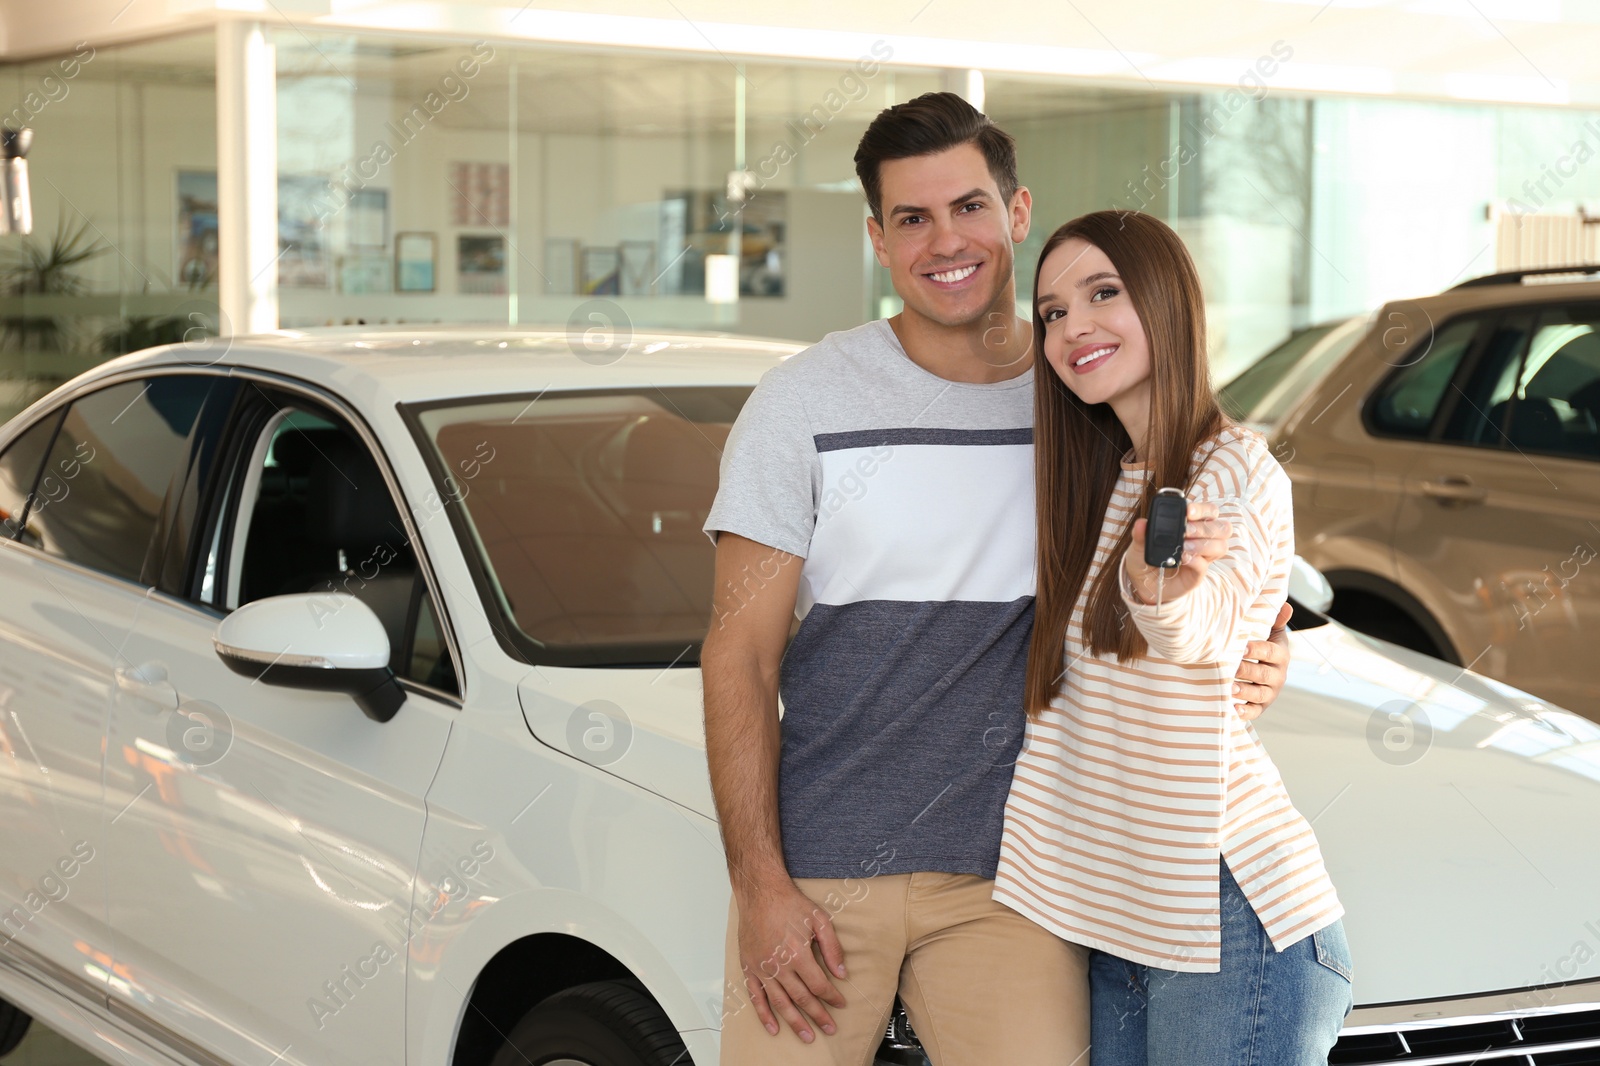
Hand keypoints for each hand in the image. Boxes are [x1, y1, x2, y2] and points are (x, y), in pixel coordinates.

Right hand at [736, 879, 846, 1041]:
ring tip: (807, 1036)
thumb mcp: (819, 919)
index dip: (832, 997)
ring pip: (780, 1002)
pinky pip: (756, 996)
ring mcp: (762, 968)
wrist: (760, 892)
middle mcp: (778, 964)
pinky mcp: (749, 967)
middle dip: (818, 1016)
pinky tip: (773, 1027)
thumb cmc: (789, 903)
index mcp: (797, 953)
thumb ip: (832, 948)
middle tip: (829, 1028)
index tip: (840, 1004)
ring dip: (794, 1021)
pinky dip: (764, 1014)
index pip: (818, 984)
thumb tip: (842, 973)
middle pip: (801, 998)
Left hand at [1124, 500, 1231, 604]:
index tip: (1188, 512)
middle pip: (1222, 528)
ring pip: (1221, 546)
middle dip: (1205, 527)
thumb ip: (1141, 534)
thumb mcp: (1139, 544)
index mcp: (1193, 524)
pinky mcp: (1197, 574)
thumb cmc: (1146, 557)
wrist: (1144, 582)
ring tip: (1184, 546)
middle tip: (1186, 531)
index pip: (1210, 511)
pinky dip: (1195, 560)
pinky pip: (1205, 566)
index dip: (1203, 509)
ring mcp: (1203, 557)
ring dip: (1203, 544)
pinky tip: (1182, 558)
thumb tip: (1141, 523)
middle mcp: (1202, 539)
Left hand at [1233, 601, 1292, 719]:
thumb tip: (1285, 604)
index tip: (1243, 647)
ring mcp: (1269, 692)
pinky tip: (1234, 709)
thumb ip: (1276, 620)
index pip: (1271, 652)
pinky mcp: (1260, 706)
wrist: (1261, 671)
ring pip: (1260, 694)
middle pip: (1264, 674)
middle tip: (1232, 668)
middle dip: (1248, 671)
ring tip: (1231, 688)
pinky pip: (1255, 711)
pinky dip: (1245, 712)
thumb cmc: (1262, 648)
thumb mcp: (1271, 633)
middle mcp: (1277, 675)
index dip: (1258, 650)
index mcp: (1280, 656)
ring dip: (1246, 692)